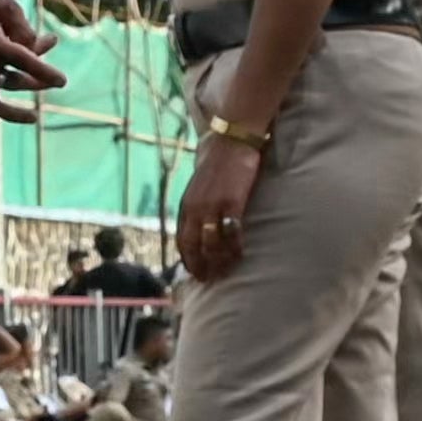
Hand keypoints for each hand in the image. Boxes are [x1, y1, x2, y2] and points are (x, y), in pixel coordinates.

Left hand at [175, 142, 264, 280]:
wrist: (230, 140)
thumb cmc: (216, 160)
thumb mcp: (198, 185)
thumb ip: (196, 203)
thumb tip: (199, 220)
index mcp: (186, 205)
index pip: (182, 239)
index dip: (187, 258)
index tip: (192, 272)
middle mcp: (195, 208)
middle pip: (193, 246)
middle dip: (199, 266)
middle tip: (208, 280)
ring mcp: (212, 206)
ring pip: (211, 244)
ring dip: (217, 261)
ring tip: (225, 272)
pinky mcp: (232, 202)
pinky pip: (231, 232)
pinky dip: (234, 247)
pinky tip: (239, 254)